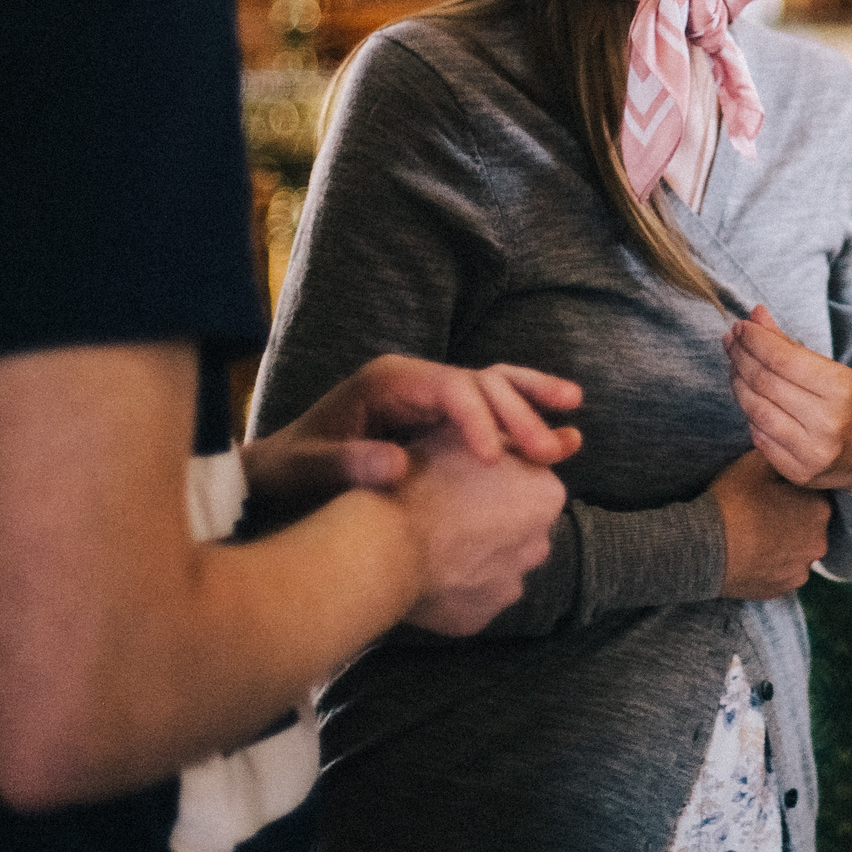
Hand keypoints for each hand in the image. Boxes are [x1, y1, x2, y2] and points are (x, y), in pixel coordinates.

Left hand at [246, 355, 581, 519]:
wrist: (277, 472)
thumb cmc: (289, 471)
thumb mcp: (306, 470)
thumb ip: (346, 464)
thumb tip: (396, 466)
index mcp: (388, 381)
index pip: (449, 388)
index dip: (477, 420)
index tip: (496, 460)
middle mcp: (416, 378)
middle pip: (481, 384)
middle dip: (519, 416)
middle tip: (549, 454)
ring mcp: (432, 393)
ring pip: (496, 385)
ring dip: (535, 403)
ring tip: (574, 424)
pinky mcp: (442, 415)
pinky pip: (493, 406)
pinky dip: (527, 412)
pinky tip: (566, 424)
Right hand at [390, 423, 568, 635]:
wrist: (381, 545)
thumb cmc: (421, 480)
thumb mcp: (465, 433)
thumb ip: (511, 434)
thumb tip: (559, 437)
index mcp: (548, 495)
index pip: (532, 482)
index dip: (498, 478)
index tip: (466, 479)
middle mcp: (540, 545)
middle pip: (519, 528)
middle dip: (493, 521)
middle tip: (448, 511)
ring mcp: (510, 588)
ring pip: (497, 567)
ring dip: (476, 557)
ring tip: (433, 544)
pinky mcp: (479, 620)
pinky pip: (472, 599)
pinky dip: (455, 589)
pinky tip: (427, 573)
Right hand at [709, 448, 833, 598]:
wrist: (705, 549)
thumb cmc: (734, 502)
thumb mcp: (755, 464)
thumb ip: (779, 456)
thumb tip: (786, 454)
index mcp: (819, 510)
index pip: (813, 495)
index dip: (792, 492)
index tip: (771, 492)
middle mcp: (819, 543)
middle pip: (808, 525)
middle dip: (791, 519)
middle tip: (761, 513)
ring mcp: (801, 570)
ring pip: (796, 551)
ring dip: (783, 544)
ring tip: (754, 536)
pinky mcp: (782, 590)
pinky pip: (781, 572)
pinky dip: (771, 565)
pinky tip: (752, 555)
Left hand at [726, 305, 851, 491]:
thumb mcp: (837, 370)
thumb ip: (792, 346)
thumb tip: (756, 316)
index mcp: (842, 391)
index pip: (783, 359)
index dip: (756, 340)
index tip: (741, 327)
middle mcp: (827, 424)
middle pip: (765, 383)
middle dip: (741, 357)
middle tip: (731, 341)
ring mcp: (811, 453)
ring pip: (756, 411)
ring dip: (738, 384)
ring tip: (735, 366)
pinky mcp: (798, 473)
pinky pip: (759, 437)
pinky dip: (749, 413)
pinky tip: (748, 397)